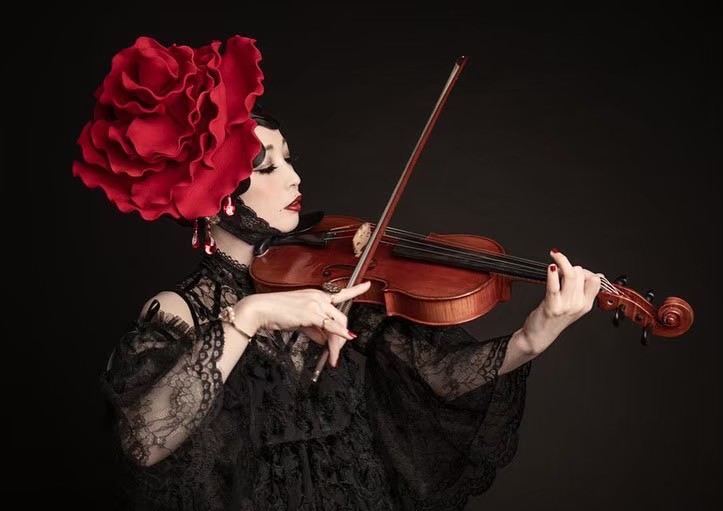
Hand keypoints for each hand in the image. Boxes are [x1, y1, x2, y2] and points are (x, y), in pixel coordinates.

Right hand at [234, 281, 371, 366]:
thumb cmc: (277, 313)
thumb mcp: (300, 322)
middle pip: (341, 317)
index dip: (356, 289)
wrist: (261, 310)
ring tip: (333, 357)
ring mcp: (316, 303)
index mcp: (317, 295)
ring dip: (337, 343)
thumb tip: (326, 341)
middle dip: (341, 337)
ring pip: (337, 324)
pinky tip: (346, 338)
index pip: (341, 292)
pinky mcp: (311, 313)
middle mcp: (319, 297)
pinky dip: (339, 333)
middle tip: (336, 353)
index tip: (368, 284)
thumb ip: (315, 330)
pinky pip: (330, 325)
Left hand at [522, 249, 601, 352]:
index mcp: (586, 304)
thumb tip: (598, 275)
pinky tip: (550, 268)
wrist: (540, 336)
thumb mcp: (574, 306)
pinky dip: (552, 274)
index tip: (575, 270)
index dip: (585, 271)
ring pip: (570, 275)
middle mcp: (578, 305)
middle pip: (580, 274)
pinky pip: (554, 286)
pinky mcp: (552, 306)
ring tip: (554, 258)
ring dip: (562, 262)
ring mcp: (565, 306)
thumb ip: (584, 291)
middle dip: (570, 266)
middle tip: (560, 268)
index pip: (595, 280)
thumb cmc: (553, 319)